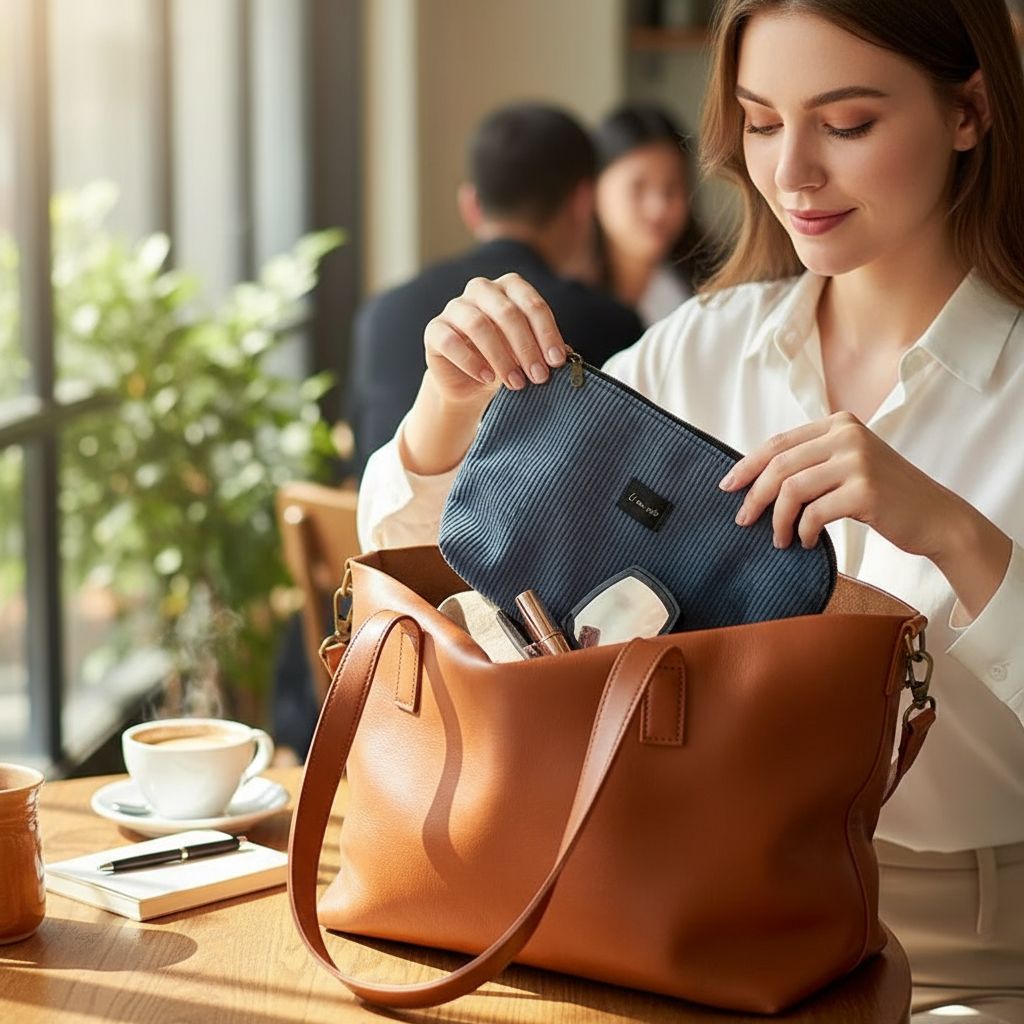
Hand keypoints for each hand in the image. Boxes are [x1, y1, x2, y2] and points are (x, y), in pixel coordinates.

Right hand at [423, 273, 567, 406]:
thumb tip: (568, 354)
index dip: (546, 333)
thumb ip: (545, 350)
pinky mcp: (434, 330)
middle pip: (506, 312)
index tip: (556, 361)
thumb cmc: (506, 362)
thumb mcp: (529, 355)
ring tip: (516, 383)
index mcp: (509, 289)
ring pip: (478, 324)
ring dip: (501, 357)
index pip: (531, 303)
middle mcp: (481, 290)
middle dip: (526, 347)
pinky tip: (486, 379)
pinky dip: (471, 362)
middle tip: (539, 376)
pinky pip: (450, 341)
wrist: (470, 383)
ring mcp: (455, 307)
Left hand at [718, 411, 1012, 619]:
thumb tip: (756, 479)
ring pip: (791, 489)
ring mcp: (857, 461)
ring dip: (777, 519)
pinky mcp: (865, 490)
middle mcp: (847, 435)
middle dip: (754, 495)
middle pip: (779, 465)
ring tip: (778, 538)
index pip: (779, 443)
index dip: (747, 465)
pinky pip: (814, 513)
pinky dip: (802, 531)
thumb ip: (812, 462)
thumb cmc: (886, 496)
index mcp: (839, 423)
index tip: (727, 487)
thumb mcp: (849, 465)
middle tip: (743, 520)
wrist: (936, 517)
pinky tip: (803, 542)